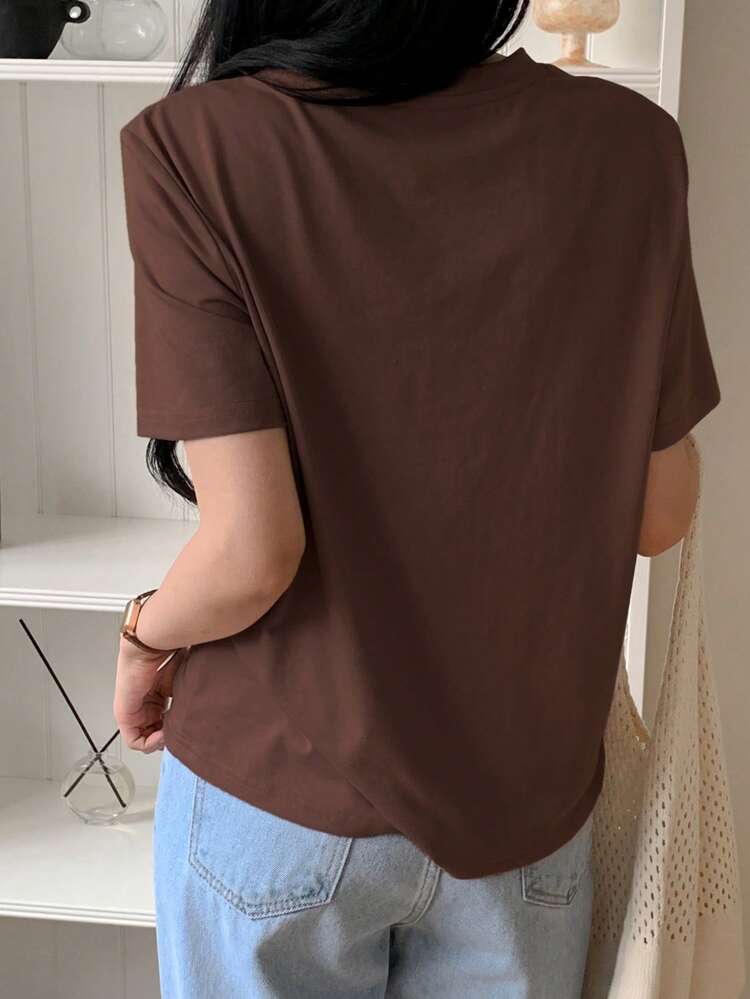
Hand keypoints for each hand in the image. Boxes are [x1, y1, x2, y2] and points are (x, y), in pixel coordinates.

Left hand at [113, 638, 189, 752]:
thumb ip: (187, 696)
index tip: (184, 726)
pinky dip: (149, 743)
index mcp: (156, 696)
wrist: (149, 646)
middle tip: (178, 733)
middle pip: (154, 733)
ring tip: (171, 733)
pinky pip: (134, 740)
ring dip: (159, 741)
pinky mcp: (124, 715)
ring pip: (145, 739)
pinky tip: (162, 734)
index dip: (174, 729)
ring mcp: (132, 711)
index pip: (164, 723)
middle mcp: (143, 705)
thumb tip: (197, 710)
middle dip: (167, 737)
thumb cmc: (166, 655)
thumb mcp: (183, 680)